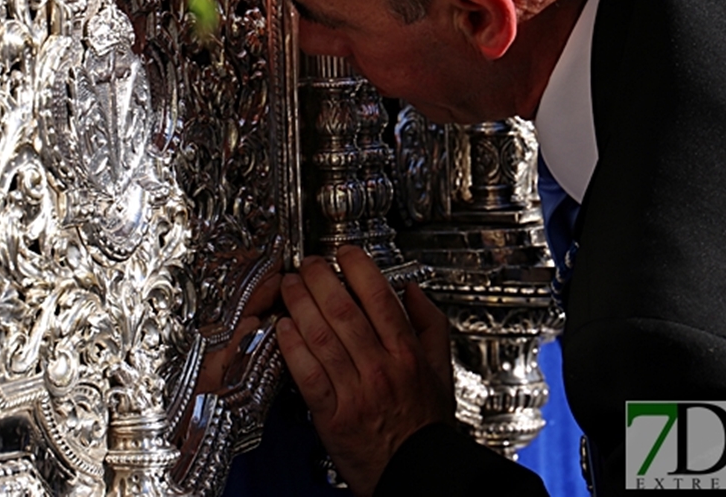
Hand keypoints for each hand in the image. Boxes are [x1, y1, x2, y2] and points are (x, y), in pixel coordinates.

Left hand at [276, 245, 454, 496]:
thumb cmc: (425, 423)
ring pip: (322, 336)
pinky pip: (308, 373)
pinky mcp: (333, 414)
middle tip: (308, 264)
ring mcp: (356, 391)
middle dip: (321, 279)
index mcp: (408, 353)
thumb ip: (430, 324)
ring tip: (290, 286)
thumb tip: (412, 290)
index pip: (380, 298)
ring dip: (301, 305)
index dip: (359, 269)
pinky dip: (293, 347)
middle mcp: (382, 368)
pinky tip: (283, 328)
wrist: (416, 471)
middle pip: (345, 311)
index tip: (345, 253)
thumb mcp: (441, 369)